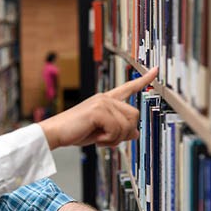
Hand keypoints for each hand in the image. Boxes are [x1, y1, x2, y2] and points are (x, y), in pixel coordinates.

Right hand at [39, 67, 157, 149]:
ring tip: (99, 139)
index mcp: (106, 100)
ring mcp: (102, 103)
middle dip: (125, 132)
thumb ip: (118, 130)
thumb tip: (135, 133)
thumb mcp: (101, 132)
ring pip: (127, 125)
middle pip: (134, 115)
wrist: (55, 133)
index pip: (128, 88)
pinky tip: (96, 139)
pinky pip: (116, 129)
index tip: (155, 70)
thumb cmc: (74, 132)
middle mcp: (106, 98)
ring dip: (115, 138)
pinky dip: (108, 139)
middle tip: (108, 139)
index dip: (143, 80)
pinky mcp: (98, 110)